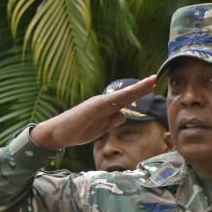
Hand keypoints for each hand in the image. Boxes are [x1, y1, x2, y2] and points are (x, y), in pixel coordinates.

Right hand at [31, 76, 157, 151]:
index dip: (139, 92)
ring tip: (148, 83)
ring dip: (134, 90)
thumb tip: (124, 115)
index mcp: (105, 107)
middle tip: (155, 78)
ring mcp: (96, 104)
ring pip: (119, 96)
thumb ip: (112, 121)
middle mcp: (102, 102)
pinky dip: (118, 98)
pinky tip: (128, 94)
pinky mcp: (91, 108)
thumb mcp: (100, 128)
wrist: (57, 133)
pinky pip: (107, 103)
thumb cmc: (77, 130)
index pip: (126, 98)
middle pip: (126, 94)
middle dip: (141, 87)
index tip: (152, 85)